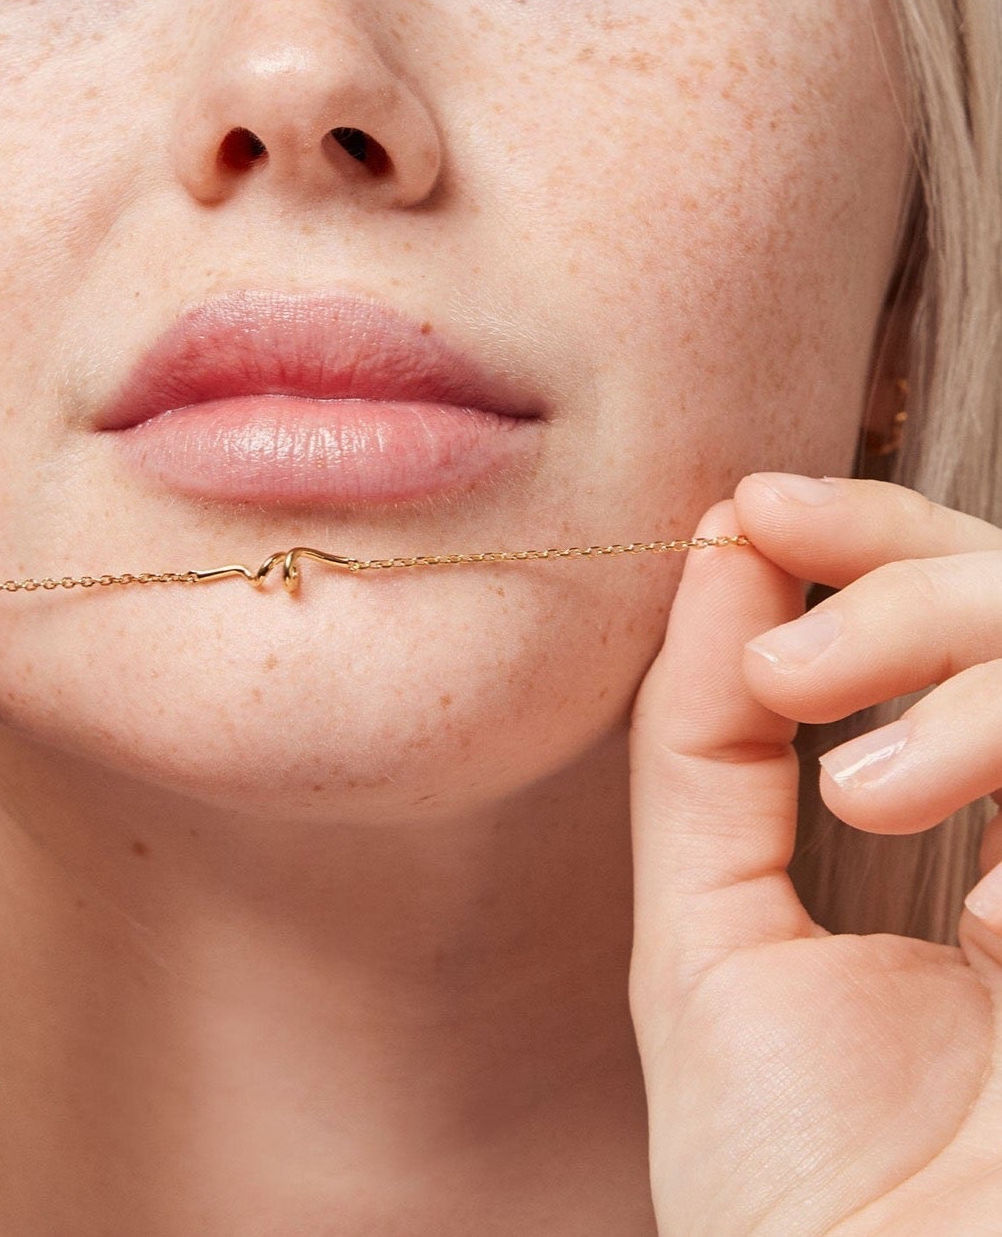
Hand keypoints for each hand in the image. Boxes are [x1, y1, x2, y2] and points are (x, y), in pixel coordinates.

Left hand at [629, 475, 1001, 1236]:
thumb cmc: (792, 1186)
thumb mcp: (708, 933)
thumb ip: (704, 741)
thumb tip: (722, 546)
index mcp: (993, 827)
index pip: (972, 612)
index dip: (878, 534)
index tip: (753, 508)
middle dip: (909, 592)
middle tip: (791, 672)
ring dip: (976, 693)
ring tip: (869, 798)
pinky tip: (999, 926)